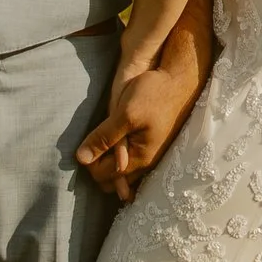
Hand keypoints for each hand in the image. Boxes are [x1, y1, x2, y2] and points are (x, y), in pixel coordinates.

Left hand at [77, 57, 197, 200]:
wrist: (179, 80)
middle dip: (97, 167)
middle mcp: (147, 163)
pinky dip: (118, 158)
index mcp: (140, 158)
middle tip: (92, 144)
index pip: (103, 177)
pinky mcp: (152, 145)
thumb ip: (104, 138)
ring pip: (122, 174)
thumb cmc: (153, 93)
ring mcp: (151, 155)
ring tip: (102, 140)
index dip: (89, 162)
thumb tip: (81, 159)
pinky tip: (114, 142)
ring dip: (107, 163)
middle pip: (113, 181)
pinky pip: (131, 162)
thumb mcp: (124, 114)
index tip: (86, 143)